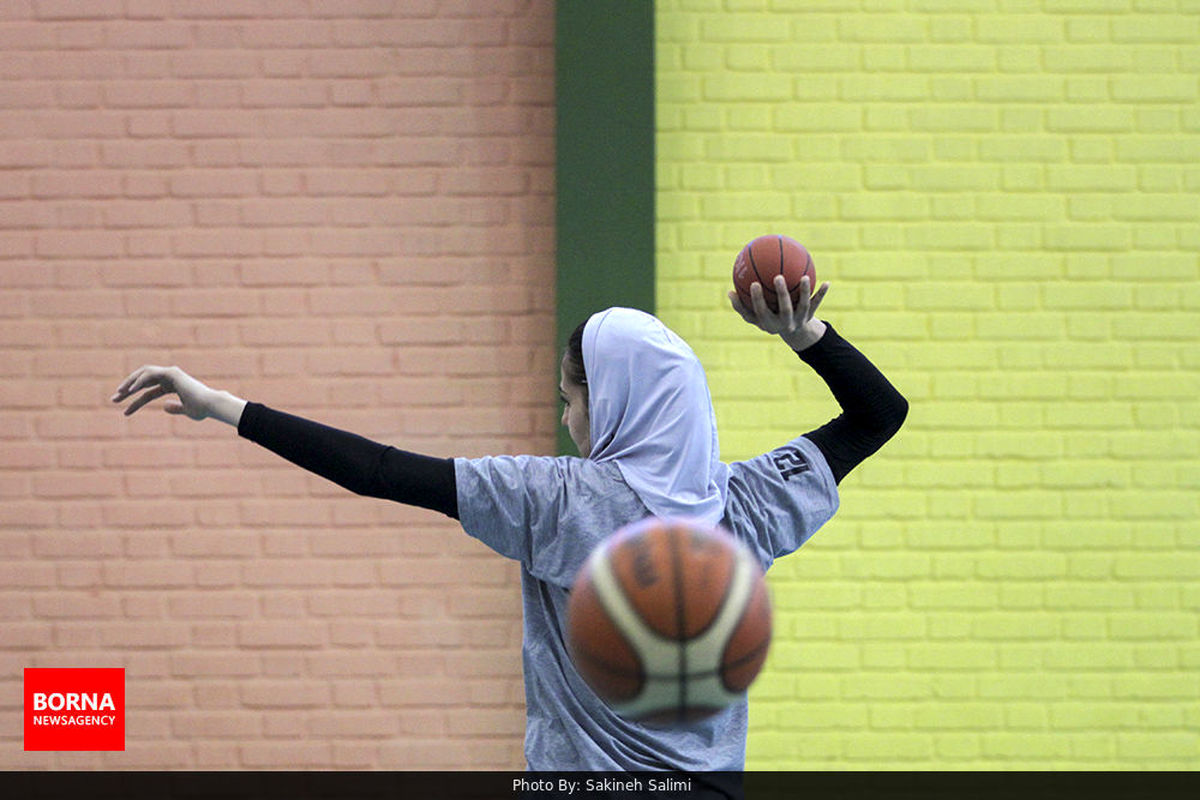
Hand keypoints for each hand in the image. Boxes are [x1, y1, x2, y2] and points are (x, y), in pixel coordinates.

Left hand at [111, 365, 244, 425]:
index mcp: (173, 386)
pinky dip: (139, 381)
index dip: (135, 402)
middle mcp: (170, 377)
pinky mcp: (171, 373)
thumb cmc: (202, 409)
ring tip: (119, 393)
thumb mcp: (186, 411)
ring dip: (129, 383)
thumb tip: (164, 407)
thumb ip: (176, 408)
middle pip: (142, 381)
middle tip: (113, 399)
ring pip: (143, 374)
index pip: (148, 393)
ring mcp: (171, 373)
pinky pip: (150, 375)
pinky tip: (130, 391)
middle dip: (127, 389)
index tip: (124, 413)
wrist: (211, 405)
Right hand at [729, 274, 829, 350]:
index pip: (762, 311)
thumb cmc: (769, 319)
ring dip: (804, 292)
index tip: (753, 283)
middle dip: (782, 294)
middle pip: (784, 309)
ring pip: (803, 306)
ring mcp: (799, 320)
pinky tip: (827, 282)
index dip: (757, 299)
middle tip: (778, 276)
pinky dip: (821, 294)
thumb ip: (741, 306)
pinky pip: (816, 303)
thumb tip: (729, 292)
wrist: (793, 333)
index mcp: (770, 323)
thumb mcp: (753, 317)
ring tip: (805, 277)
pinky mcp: (810, 316)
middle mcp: (785, 323)